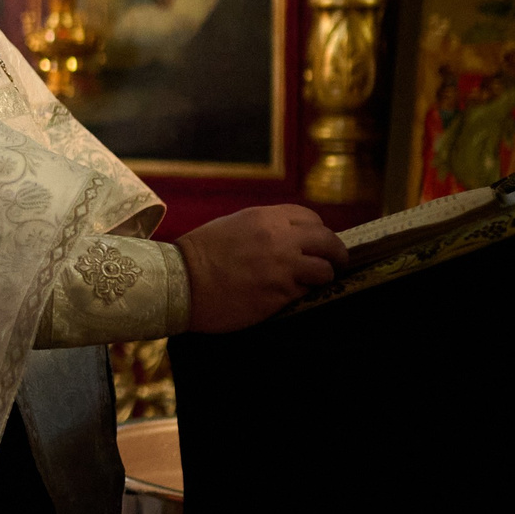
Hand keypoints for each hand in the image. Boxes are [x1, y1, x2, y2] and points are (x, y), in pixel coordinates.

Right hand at [176, 205, 347, 332]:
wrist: (179, 282)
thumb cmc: (198, 255)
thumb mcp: (233, 226)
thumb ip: (264, 228)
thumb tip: (291, 238)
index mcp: (266, 218)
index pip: (312, 219)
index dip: (318, 233)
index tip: (316, 244)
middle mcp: (279, 238)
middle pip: (328, 242)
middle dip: (336, 254)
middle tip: (335, 264)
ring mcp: (282, 267)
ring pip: (325, 270)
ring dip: (322, 277)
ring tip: (312, 283)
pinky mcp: (279, 294)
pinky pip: (306, 292)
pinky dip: (302, 294)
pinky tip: (288, 295)